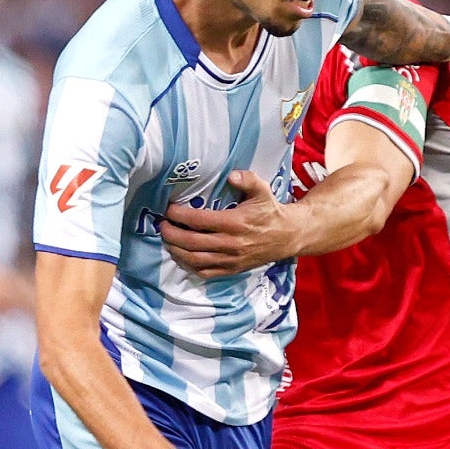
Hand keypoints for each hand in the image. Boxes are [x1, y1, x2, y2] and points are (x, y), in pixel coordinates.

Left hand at [161, 171, 299, 277]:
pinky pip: (205, 272)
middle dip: (172, 234)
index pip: (199, 221)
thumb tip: (231, 175)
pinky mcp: (232, 270)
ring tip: (168, 240)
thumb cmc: (270, 211)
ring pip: (195, 260)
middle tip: (162, 225)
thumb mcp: (263, 191)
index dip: (180, 215)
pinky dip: (189, 266)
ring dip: (176, 251)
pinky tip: (182, 255)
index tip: (169, 209)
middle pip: (192, 243)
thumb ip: (248, 180)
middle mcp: (231, 244)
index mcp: (235, 223)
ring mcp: (230, 259)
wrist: (287, 236)